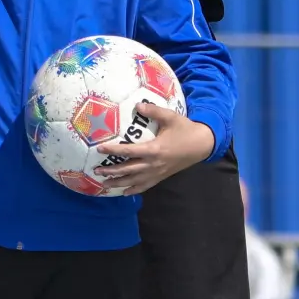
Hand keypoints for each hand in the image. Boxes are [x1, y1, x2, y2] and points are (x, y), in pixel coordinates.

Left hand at [93, 102, 214, 195]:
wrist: (201, 145)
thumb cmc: (185, 130)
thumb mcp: (171, 117)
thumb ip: (154, 111)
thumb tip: (138, 105)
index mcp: (154, 149)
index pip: (129, 151)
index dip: (114, 150)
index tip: (100, 149)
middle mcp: (153, 164)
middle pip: (128, 169)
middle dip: (112, 171)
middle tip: (96, 171)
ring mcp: (157, 172)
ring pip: (134, 180)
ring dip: (118, 183)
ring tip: (104, 185)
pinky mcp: (161, 176)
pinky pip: (145, 186)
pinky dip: (134, 190)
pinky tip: (124, 192)